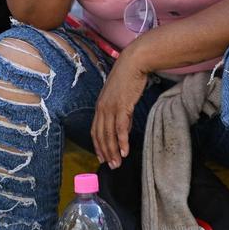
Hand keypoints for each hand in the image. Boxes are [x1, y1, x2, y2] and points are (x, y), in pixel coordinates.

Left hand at [92, 54, 149, 168]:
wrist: (133, 63)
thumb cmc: (128, 78)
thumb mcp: (119, 96)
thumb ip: (119, 112)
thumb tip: (123, 128)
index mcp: (100, 106)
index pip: (95, 130)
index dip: (97, 146)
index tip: (101, 157)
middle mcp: (102, 108)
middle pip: (101, 136)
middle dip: (105, 153)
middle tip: (111, 166)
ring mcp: (111, 108)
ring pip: (109, 135)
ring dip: (113, 151)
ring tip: (117, 163)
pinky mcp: (122, 106)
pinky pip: (120, 128)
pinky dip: (122, 141)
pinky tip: (125, 151)